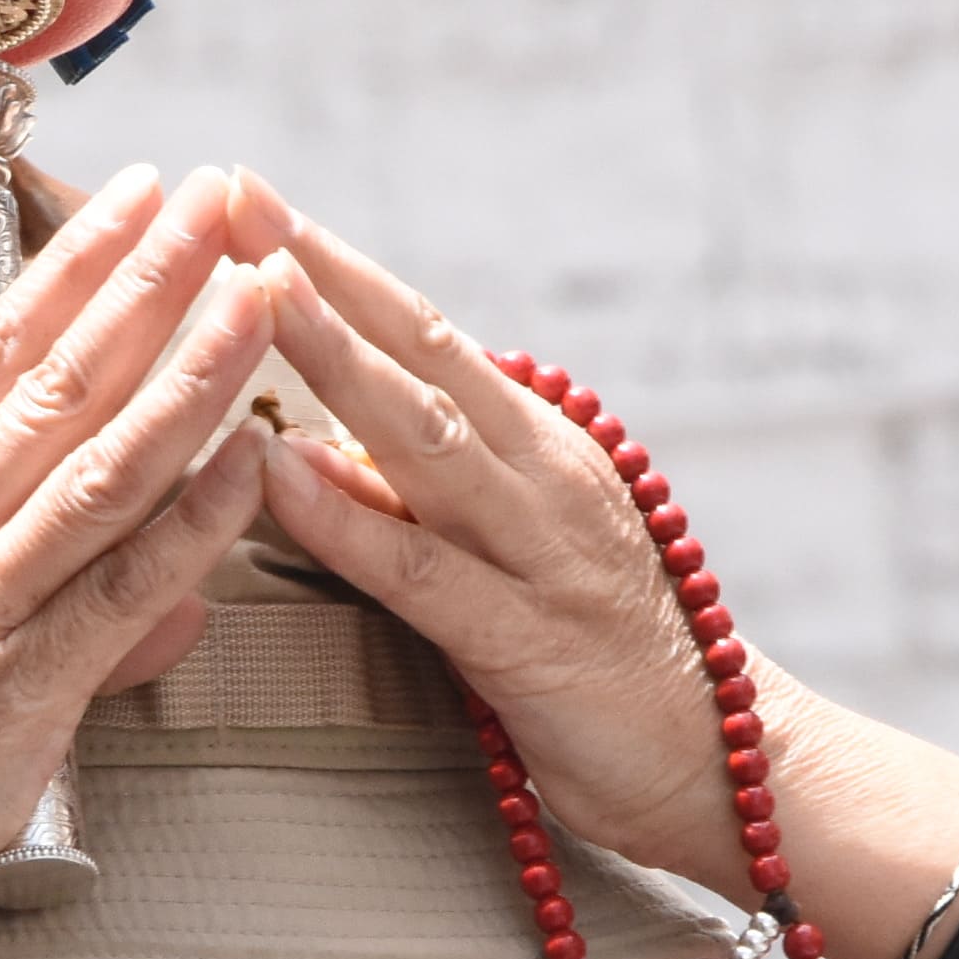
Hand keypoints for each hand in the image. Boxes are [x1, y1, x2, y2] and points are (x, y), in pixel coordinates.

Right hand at [0, 164, 273, 958]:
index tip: (138, 195)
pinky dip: (191, 523)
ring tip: (259, 292)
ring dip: (190, 372)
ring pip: (97, 465)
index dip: (73, 269)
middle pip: (55, 382)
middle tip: (222, 198)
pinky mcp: (10, 692)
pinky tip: (252, 460)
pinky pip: (117, 590)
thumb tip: (165, 599)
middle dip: (148, 280)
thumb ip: (49, 610)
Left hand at [225, 179, 762, 901]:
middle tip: (230, 192)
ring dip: (330, 358)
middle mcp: (540, 473)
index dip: (332, 258)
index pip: (421, 329)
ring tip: (250, 292)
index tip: (244, 190)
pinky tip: (277, 473)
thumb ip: (435, 490)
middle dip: (319, 267)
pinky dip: (346, 519)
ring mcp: (540, 551)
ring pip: (419, 435)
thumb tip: (329, 432)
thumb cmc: (599, 659)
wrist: (729, 768)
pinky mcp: (529, 641)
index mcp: (534, 442)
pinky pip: (421, 570)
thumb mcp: (515, 547)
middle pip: (418, 349)